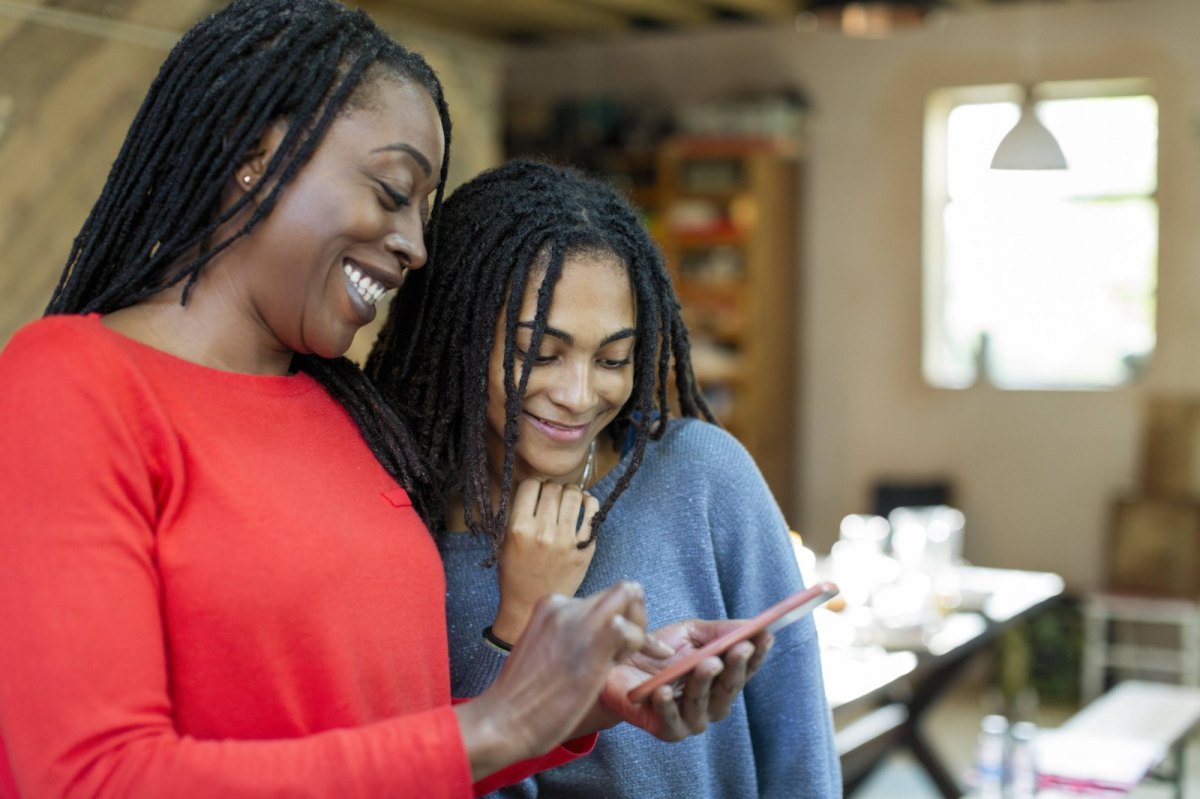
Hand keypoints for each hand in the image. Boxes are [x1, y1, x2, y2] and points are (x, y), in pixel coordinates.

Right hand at [456, 582, 672, 780]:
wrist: (503, 719)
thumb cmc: (523, 698)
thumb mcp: (543, 653)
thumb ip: (568, 638)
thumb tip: (598, 641)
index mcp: (550, 605)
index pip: (601, 597)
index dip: (617, 618)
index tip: (617, 646)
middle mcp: (564, 604)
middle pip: (621, 591)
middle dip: (635, 618)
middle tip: (632, 652)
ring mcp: (579, 618)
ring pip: (630, 599)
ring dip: (638, 630)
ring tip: (625, 663)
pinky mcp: (595, 638)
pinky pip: (632, 630)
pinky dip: (639, 647)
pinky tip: (622, 670)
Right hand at [492, 478, 597, 641]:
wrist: (530, 604)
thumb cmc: (515, 573)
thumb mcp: (506, 542)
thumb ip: (517, 515)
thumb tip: (534, 488)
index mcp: (519, 529)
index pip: (530, 486)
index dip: (533, 485)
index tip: (535, 490)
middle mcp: (543, 532)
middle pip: (552, 488)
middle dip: (552, 488)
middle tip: (552, 495)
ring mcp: (566, 540)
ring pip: (573, 495)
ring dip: (570, 492)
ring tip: (567, 497)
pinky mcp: (584, 548)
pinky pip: (592, 513)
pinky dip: (589, 502)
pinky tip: (585, 502)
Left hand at [589, 619, 773, 741]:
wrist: (617, 671)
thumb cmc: (658, 654)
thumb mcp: (690, 633)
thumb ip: (719, 631)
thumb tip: (751, 626)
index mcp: (722, 681)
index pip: (746, 669)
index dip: (757, 654)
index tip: (766, 635)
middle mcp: (713, 704)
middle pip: (729, 687)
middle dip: (736, 667)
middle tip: (740, 647)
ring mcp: (692, 719)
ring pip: (702, 702)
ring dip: (704, 682)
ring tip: (705, 663)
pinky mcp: (668, 730)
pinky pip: (670, 719)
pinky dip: (667, 706)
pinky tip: (662, 691)